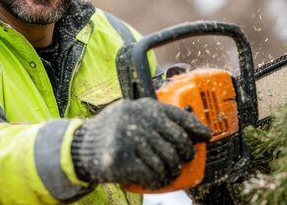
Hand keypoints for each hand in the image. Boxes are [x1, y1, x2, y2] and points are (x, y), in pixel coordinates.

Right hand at [71, 98, 211, 188]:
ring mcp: (129, 138)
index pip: (178, 116)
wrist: (80, 146)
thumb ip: (156, 119)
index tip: (206, 137)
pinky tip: (156, 180)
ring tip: (167, 173)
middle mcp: (138, 119)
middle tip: (181, 161)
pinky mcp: (122, 159)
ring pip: (166, 160)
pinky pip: (152, 173)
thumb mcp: (132, 115)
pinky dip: (157, 180)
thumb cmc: (113, 132)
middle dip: (184, 155)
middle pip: (177, 141)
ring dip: (170, 171)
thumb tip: (193, 132)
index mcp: (144, 106)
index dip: (195, 128)